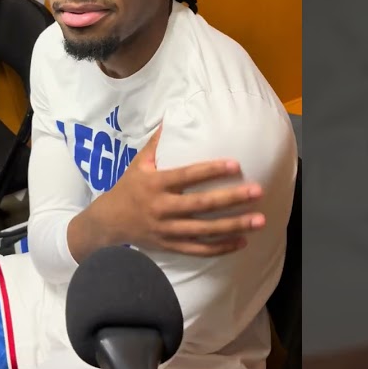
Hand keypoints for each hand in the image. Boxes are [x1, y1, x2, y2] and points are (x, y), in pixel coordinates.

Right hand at [89, 125, 265, 255]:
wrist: (108, 222)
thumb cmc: (128, 188)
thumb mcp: (138, 164)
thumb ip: (157, 143)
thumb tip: (173, 118)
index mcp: (155, 184)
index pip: (187, 176)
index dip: (211, 170)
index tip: (236, 165)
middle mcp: (162, 208)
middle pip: (201, 205)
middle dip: (231, 198)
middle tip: (257, 192)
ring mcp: (167, 230)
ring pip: (205, 231)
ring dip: (234, 226)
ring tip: (259, 220)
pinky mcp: (171, 246)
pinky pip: (199, 250)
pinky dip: (221, 248)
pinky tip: (242, 241)